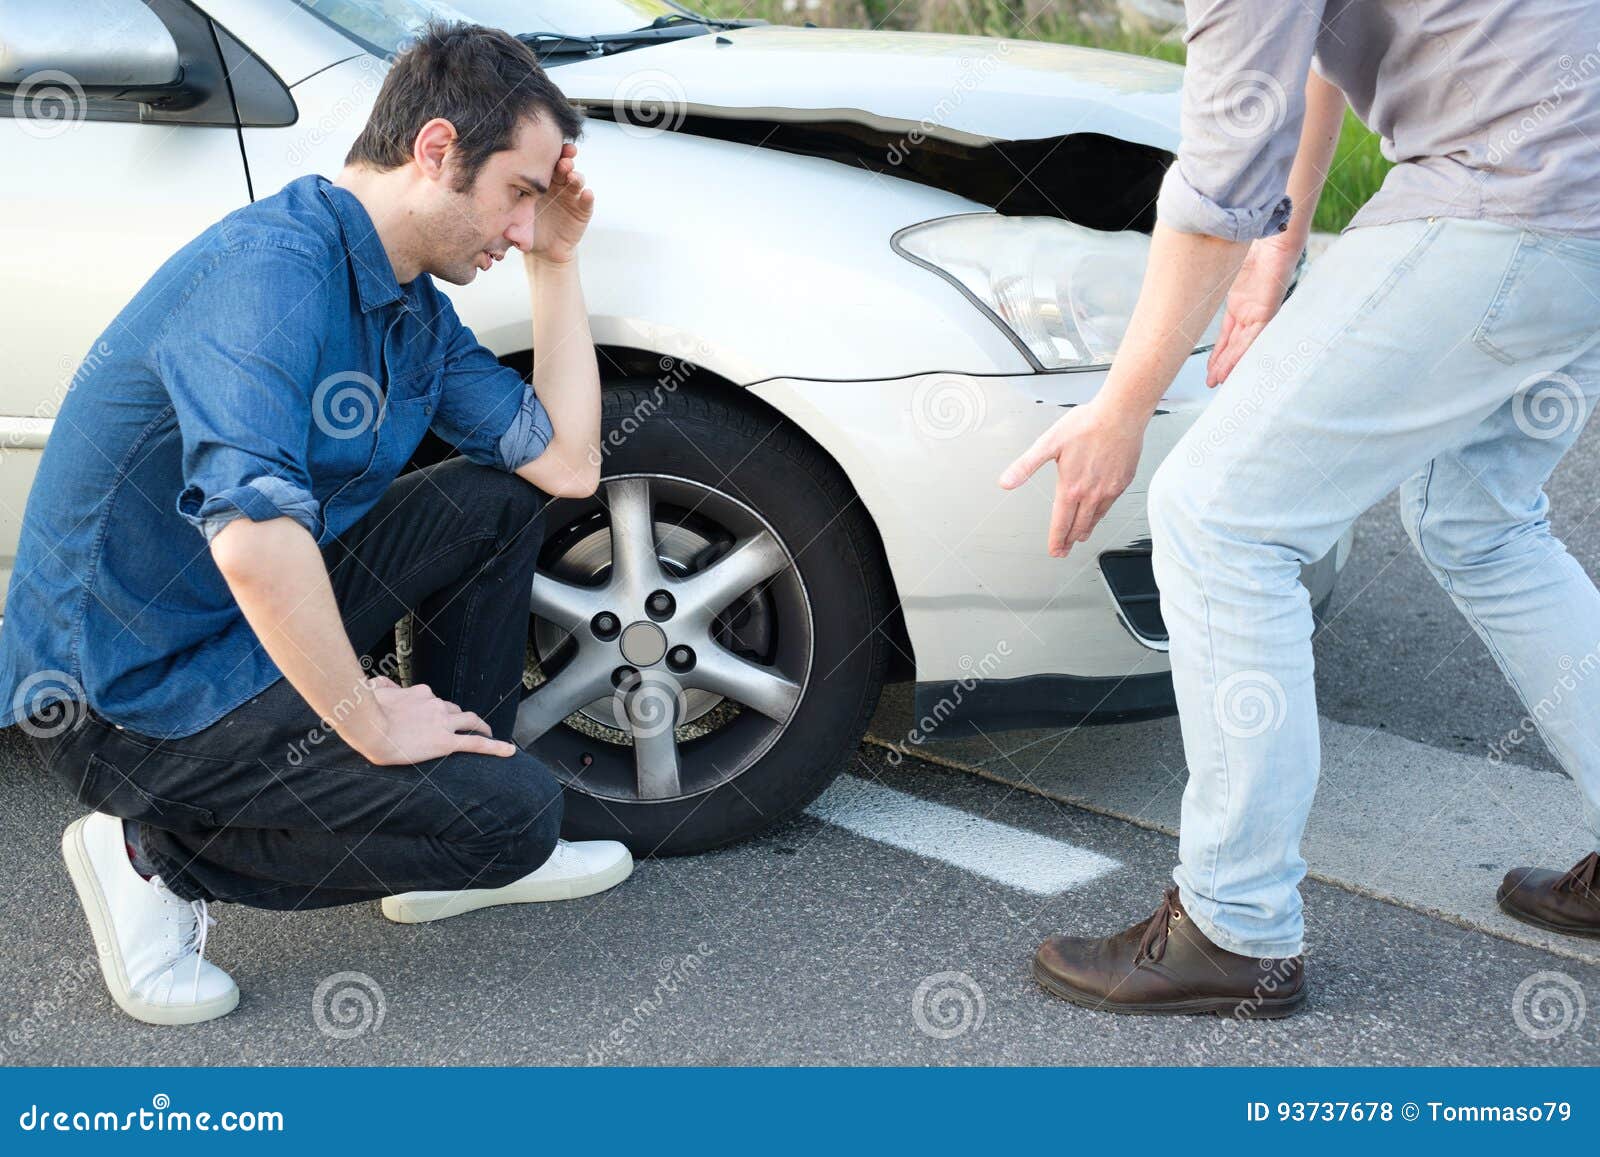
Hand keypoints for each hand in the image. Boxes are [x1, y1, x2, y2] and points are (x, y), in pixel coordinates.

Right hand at [349, 677, 516, 764]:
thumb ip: (380, 684)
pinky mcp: (445, 742)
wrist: (367, 728)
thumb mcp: (372, 689)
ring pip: (470, 721)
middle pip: (455, 709)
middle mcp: (436, 704)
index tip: (430, 718)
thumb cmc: (364, 711)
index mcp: (421, 693)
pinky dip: (496, 747)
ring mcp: (442, 723)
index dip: (434, 710)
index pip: (434, 700)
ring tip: (488, 732)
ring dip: (481, 726)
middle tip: (463, 726)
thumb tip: (377, 680)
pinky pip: (476, 744)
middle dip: (459, 717)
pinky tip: (510, 751)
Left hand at [526, 142, 594, 265]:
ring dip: (576, 176)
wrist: (545, 250)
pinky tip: (586, 194)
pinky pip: (586, 201)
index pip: (544, 164)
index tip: (545, 149)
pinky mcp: (583, 210)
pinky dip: (587, 197)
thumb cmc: (528, 232)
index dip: (546, 156)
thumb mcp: (518, 229)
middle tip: (563, 161)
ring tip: (572, 177)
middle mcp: (558, 185)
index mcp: (540, 182)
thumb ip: (514, 230)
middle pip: (563, 167)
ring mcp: (572, 196)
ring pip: (576, 180)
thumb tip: (508, 234)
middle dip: (564, 160)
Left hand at [996, 400, 1146, 557]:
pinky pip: (1110, 506)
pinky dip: (1101, 515)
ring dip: (1086, 530)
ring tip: (1080, 536)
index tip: (1054, 551)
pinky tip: (1098, 513)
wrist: (1121, 414)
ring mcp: (1109, 489)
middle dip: (1069, 540)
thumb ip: (1025, 466)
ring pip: (1096, 518)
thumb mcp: (1048, 443)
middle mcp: (1091, 493)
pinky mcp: (1122, 482)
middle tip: (1064, 550)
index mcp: (1071, 487)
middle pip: (1079, 525)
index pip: (1061, 522)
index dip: (1056, 540)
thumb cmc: (1086, 424)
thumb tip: (1005, 482)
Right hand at [1205, 234, 1301, 386]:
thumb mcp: (1223, 268)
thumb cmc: (1253, 244)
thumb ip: (1209, 280)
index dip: (1219, 352)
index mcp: (1242, 301)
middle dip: (1223, 364)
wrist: (1273, 232)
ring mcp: (1261, 310)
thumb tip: (1183, 280)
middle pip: (1235, 343)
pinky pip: (1255, 336)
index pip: (1229, 334)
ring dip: (1231, 364)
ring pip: (1245, 345)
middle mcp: (1251, 309)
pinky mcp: (1269, 308)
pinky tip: (1234, 365)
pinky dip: (1243, 352)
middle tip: (1212, 380)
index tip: (1210, 367)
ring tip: (1219, 380)